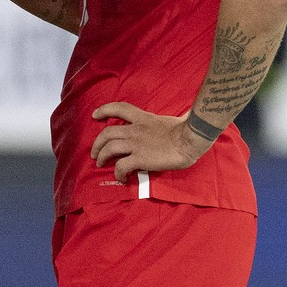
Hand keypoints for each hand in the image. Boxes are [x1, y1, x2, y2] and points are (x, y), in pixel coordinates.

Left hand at [89, 102, 212, 181]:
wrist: (191, 139)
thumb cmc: (188, 129)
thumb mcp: (175, 118)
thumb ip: (174, 116)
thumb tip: (188, 113)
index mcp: (143, 118)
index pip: (119, 108)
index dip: (104, 110)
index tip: (95, 115)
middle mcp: (135, 130)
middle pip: (107, 132)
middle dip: (97, 143)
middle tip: (94, 152)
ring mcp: (136, 144)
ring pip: (109, 148)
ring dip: (101, 156)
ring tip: (100, 163)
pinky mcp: (140, 158)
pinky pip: (121, 166)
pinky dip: (118, 173)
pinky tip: (121, 178)